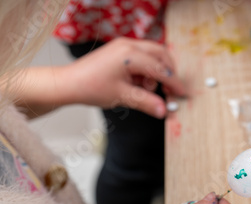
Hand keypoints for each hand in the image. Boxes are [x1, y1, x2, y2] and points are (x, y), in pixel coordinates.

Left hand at [65, 37, 186, 117]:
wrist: (69, 83)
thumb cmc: (91, 87)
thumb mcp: (123, 97)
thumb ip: (147, 102)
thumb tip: (164, 111)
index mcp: (130, 55)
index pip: (160, 68)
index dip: (173, 83)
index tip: (181, 94)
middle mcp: (129, 45)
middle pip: (161, 54)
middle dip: (168, 72)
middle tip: (169, 90)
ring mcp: (124, 45)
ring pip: (152, 55)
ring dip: (155, 73)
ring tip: (145, 89)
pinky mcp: (120, 50)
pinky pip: (142, 57)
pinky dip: (146, 70)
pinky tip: (137, 84)